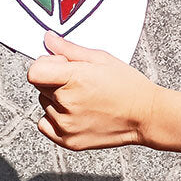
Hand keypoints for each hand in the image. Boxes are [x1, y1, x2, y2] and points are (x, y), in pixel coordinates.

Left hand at [28, 32, 180, 151]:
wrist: (146, 116)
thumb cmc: (128, 86)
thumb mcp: (101, 59)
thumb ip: (70, 50)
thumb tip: (48, 39)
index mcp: (75, 79)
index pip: (34, 72)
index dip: (45, 65)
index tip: (59, 66)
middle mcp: (67, 104)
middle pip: (40, 86)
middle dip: (54, 81)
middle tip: (80, 83)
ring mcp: (67, 125)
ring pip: (44, 104)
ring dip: (57, 100)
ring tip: (83, 99)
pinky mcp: (68, 141)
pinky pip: (45, 124)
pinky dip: (55, 119)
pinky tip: (76, 113)